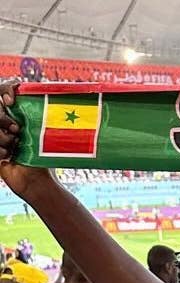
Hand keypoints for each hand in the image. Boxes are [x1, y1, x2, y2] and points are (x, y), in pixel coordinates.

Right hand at [0, 83, 55, 198]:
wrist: (37, 183)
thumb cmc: (45, 161)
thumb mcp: (49, 138)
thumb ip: (50, 120)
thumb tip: (62, 98)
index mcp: (16, 116)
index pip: (4, 91)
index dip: (5, 90)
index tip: (11, 100)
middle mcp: (4, 124)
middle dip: (3, 118)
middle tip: (17, 130)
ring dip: (2, 138)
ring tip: (14, 148)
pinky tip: (7, 157)